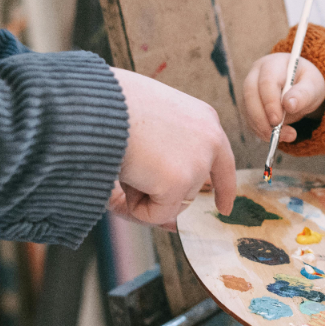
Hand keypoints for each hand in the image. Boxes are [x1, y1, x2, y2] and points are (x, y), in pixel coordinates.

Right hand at [107, 68, 235, 229]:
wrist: (101, 103)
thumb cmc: (115, 106)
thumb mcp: (149, 127)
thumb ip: (162, 161)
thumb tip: (170, 222)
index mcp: (204, 120)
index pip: (222, 162)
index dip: (223, 189)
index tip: (223, 208)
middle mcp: (210, 140)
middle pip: (191, 190)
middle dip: (164, 193)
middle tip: (132, 170)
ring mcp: (197, 162)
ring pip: (171, 203)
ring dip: (143, 194)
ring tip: (127, 161)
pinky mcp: (178, 182)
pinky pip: (155, 215)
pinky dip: (135, 208)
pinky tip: (124, 178)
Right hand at [242, 53, 324, 142]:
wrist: (302, 88)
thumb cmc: (307, 84)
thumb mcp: (312, 87)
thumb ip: (303, 94)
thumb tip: (289, 105)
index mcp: (274, 64)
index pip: (266, 81)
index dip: (270, 102)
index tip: (277, 121)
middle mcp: (257, 74)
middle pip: (250, 94)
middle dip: (261, 117)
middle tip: (276, 133)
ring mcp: (250, 89)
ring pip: (247, 109)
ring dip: (261, 127)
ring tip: (282, 137)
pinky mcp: (248, 104)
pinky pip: (249, 119)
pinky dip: (260, 130)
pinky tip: (275, 136)